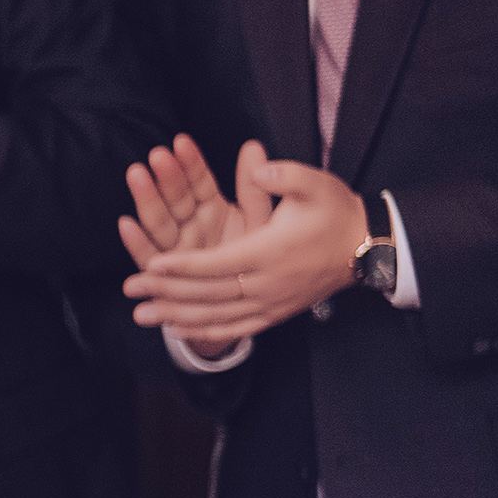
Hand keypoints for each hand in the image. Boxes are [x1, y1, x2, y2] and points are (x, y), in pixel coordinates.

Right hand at [117, 133, 260, 265]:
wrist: (246, 303)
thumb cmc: (253, 261)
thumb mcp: (259, 221)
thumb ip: (254, 188)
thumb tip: (254, 145)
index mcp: (211, 212)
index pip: (198, 183)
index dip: (190, 163)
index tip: (181, 142)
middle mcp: (190, 227)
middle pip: (175, 199)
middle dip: (165, 177)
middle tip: (157, 156)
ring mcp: (175, 249)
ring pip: (158, 222)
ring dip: (146, 199)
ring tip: (137, 176)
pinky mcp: (164, 274)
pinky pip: (149, 257)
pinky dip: (137, 242)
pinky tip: (127, 224)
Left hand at [124, 143, 367, 348]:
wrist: (367, 248)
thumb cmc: (336, 212)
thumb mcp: (315, 184)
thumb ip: (283, 175)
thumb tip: (256, 166)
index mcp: (270, 252)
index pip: (218, 263)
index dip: (184, 266)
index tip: (153, 263)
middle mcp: (267, 283)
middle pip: (209, 294)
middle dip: (167, 292)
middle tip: (130, 289)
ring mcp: (272, 303)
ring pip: (217, 316)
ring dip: (177, 316)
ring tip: (142, 315)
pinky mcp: (276, 314)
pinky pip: (236, 328)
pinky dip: (206, 330)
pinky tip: (179, 330)